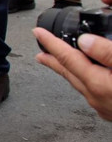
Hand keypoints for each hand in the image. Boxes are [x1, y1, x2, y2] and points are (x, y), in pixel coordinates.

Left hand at [33, 0, 111, 120]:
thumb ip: (107, 54)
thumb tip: (84, 41)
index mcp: (98, 83)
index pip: (68, 58)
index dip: (51, 43)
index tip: (37, 32)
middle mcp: (96, 97)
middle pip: (68, 72)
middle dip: (53, 58)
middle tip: (39, 48)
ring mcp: (104, 108)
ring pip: (79, 84)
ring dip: (68, 70)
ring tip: (58, 62)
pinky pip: (91, 92)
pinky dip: (84, 80)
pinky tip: (88, 79)